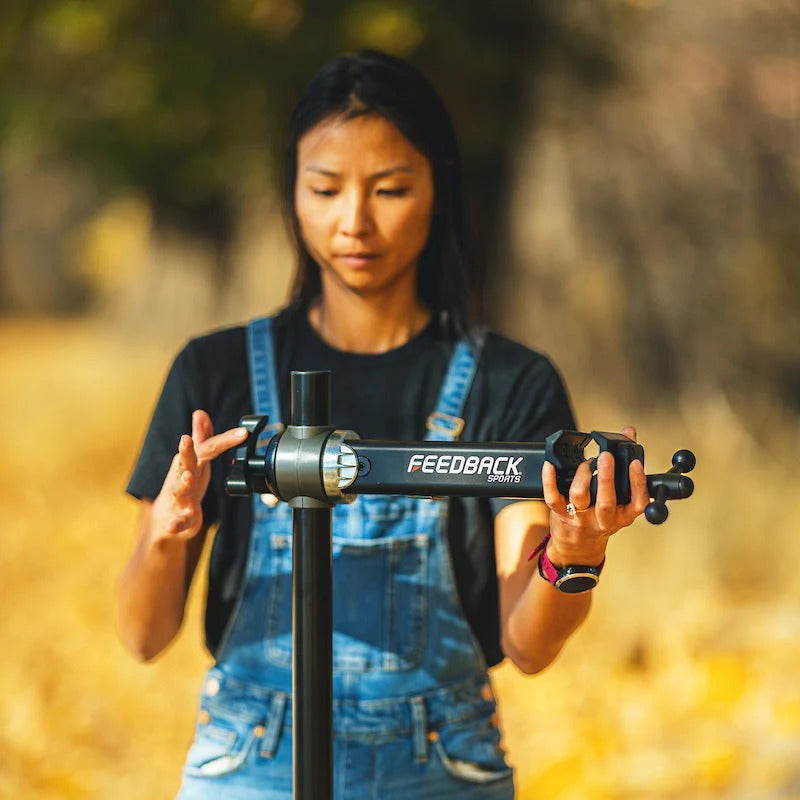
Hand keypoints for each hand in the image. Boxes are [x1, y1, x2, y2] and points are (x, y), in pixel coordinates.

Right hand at [151, 410, 247, 541]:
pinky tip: (174, 526)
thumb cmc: (184, 485)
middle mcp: (182, 477)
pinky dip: (175, 524)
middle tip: (187, 439)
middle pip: (184, 462)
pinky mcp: (177, 519)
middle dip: (186, 451)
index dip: (225, 440)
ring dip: (183, 483)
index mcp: (190, 463)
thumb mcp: (195, 461)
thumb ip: (201, 438)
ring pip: (179, 489)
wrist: (166, 517)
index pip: (208, 448)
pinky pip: (176, 522)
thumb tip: (201, 413)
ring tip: (188, 477)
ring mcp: (178, 498)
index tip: (243, 432)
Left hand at [541, 426, 648, 565]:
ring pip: (580, 497)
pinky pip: (552, 497)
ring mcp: (580, 518)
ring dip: (582, 475)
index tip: (635, 463)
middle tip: (607, 456)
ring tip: (587, 462)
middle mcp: (603, 520)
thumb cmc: (601, 517)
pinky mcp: (560, 515)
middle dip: (607, 477)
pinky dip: (549, 480)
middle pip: (606, 501)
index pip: (638, 503)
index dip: (638, 483)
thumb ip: (624, 467)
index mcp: (623, 516)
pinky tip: (550, 465)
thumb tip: (628, 432)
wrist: (579, 548)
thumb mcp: (620, 500)